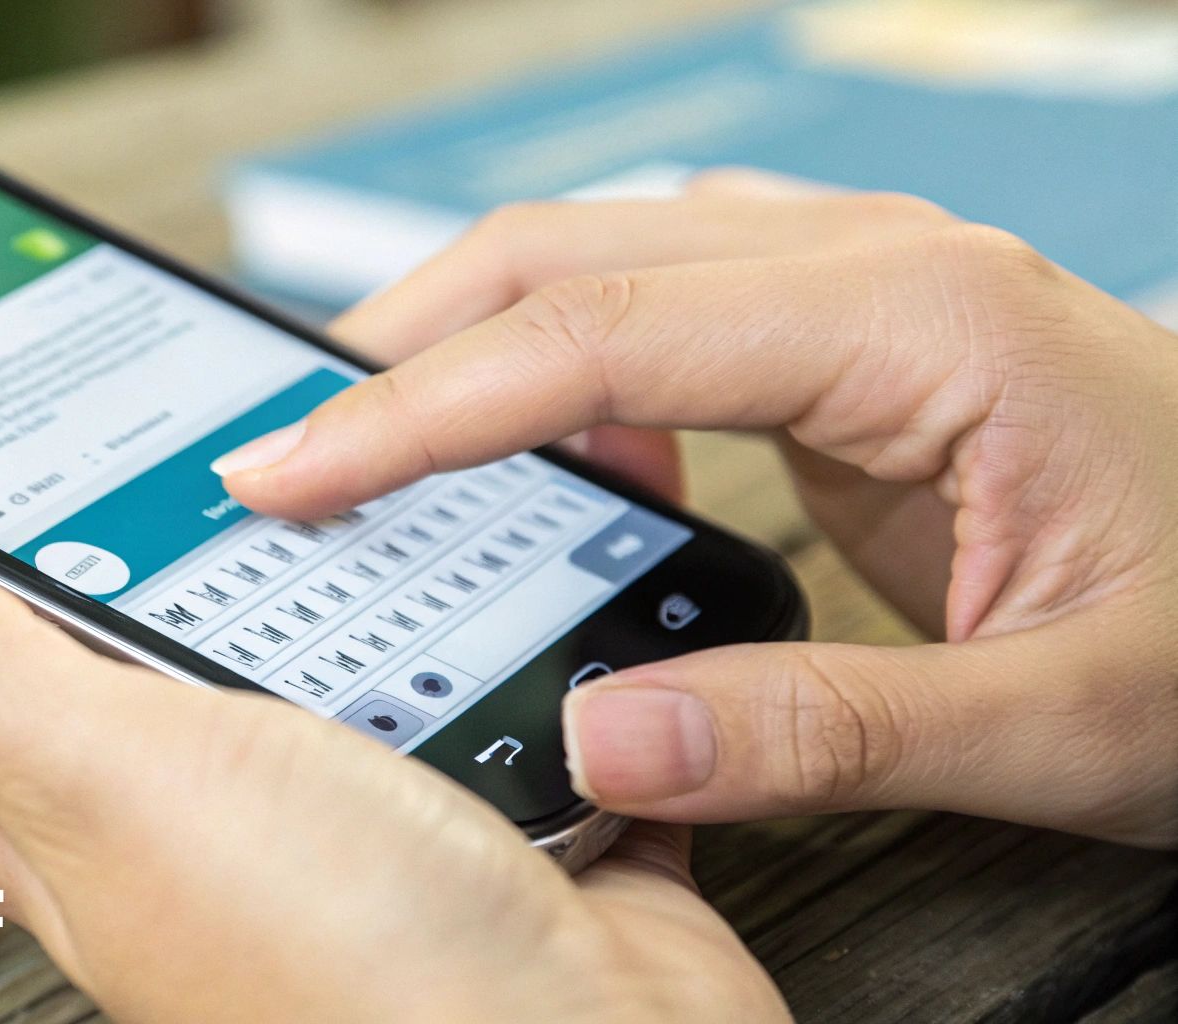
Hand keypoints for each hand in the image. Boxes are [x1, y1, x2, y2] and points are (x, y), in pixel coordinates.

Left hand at [0, 499, 787, 1021]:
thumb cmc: (350, 983)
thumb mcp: (116, 781)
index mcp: (60, 796)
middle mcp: (182, 792)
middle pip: (125, 596)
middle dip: (152, 487)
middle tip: (164, 372)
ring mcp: (324, 783)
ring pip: (294, 603)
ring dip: (324, 526)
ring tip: (340, 425)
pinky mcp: (454, 776)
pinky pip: (439, 641)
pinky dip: (457, 580)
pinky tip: (470, 525)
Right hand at [217, 170, 1177, 848]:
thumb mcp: (1062, 718)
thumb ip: (828, 732)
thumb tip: (607, 736)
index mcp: (922, 322)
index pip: (601, 332)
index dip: (421, 406)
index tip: (295, 471)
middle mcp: (873, 266)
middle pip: (565, 252)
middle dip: (400, 349)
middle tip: (287, 456)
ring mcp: (854, 282)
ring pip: (594, 260)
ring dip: (466, 345)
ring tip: (374, 456)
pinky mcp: (839, 331)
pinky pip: (649, 307)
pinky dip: (552, 370)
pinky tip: (541, 461)